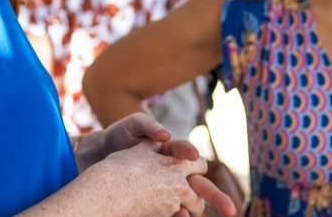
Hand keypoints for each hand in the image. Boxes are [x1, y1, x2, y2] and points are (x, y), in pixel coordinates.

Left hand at [101, 114, 236, 215]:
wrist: (100, 152)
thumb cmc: (121, 135)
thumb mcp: (134, 125)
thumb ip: (149, 126)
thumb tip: (165, 134)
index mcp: (171, 149)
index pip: (188, 153)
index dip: (189, 154)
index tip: (193, 156)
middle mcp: (174, 168)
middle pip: (199, 183)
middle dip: (215, 196)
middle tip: (230, 209)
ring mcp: (166, 185)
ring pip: (190, 200)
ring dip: (197, 209)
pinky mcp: (155, 198)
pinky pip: (171, 208)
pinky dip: (177, 213)